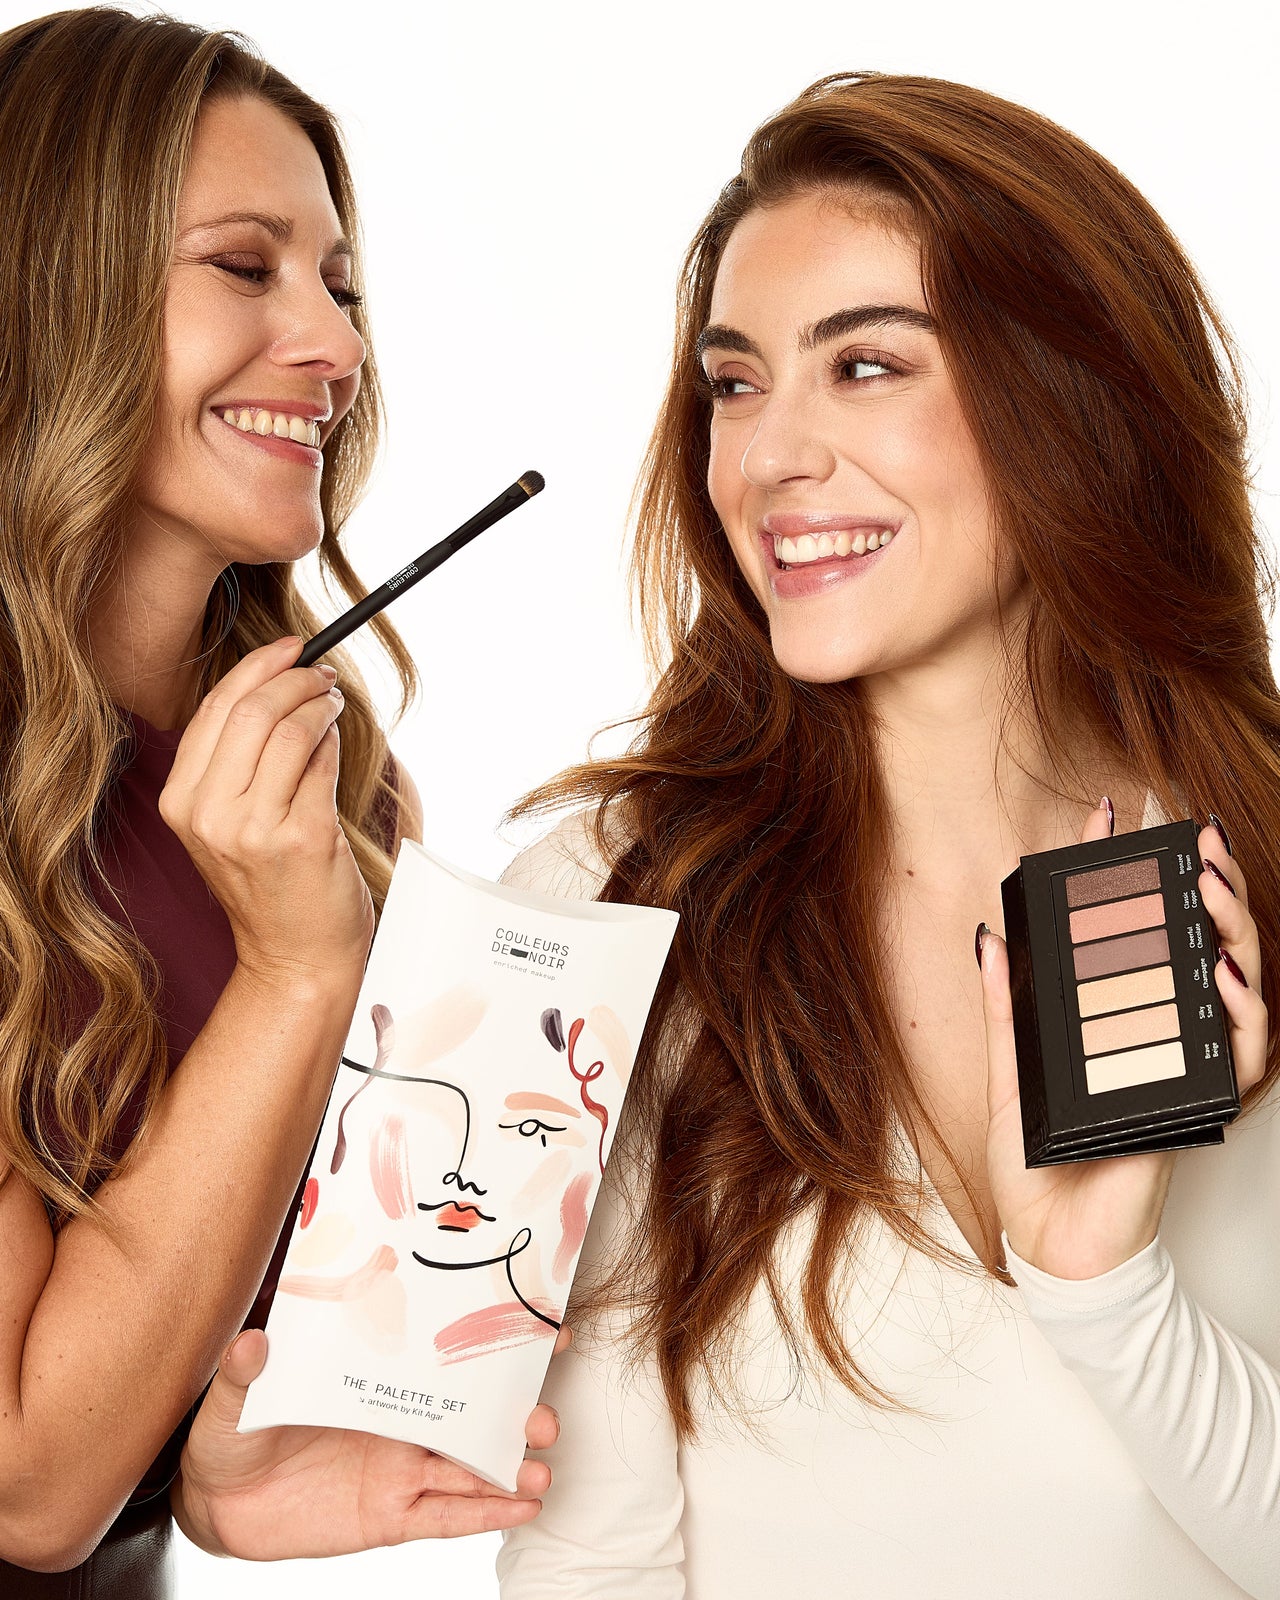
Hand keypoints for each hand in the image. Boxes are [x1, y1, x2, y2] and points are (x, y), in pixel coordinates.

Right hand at [158, 637, 373, 986]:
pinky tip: (336, 740)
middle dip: (295, 679)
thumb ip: (239, 762)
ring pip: (289, 731)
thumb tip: (280, 684)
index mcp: (181, 803)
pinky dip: (333, 741)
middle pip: (252, 710)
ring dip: (320, 705)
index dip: (257, 668)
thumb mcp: (230, 823)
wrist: (295, 956)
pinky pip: (321, 763)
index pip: (215, 710)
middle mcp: (208, 814)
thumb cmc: (273, 885)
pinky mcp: (301, 838)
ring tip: (333, 702)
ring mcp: (252, 828)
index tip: (289, 648)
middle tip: (323, 674)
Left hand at [172, 1328, 560, 1558]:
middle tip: (543, 1418)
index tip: (545, 1332)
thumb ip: (245, 1371)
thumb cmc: (232, 1429)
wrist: (216, 1501)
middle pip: (472, 1415)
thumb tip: (250, 1341)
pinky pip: (445, 1518)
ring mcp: (399, 1471)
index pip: (443, 1356)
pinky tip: (524, 1508)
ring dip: (508, 1469)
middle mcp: (399, 1421)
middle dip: (514, 1415)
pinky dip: (485, 1514)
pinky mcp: (389, 1517)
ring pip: (468, 1467)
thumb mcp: (233, 1395)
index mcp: (376, 1378)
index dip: (495, 1342)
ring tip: (540, 1472)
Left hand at [980, 803, 1267, 1279]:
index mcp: (1120, 1017)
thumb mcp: (1009, 1074)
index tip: (1110, 811)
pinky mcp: (1205, 1105)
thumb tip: (990, 934)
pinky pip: (1243, 1052)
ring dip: (1228, 927)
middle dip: (1203, 882)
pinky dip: (1239, 1009)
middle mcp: (1166, 1033)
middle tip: (1190, 834)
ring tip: (1207, 882)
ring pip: (1235, 983)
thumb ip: (1006, 1006)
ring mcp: (1189, 1065)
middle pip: (1201, 942)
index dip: (1128, 871)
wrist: (1053, 1245)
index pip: (1136, 930)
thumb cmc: (1035, 1165)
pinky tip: (1218, 969)